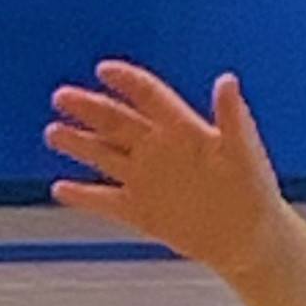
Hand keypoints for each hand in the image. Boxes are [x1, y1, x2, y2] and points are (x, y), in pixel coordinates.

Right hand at [47, 65, 287, 276]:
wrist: (249, 236)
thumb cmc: (253, 188)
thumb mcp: (245, 150)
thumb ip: (232, 116)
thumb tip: (227, 80)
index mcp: (182, 128)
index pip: (149, 96)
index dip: (128, 81)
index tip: (104, 70)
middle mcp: (158, 149)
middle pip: (117, 122)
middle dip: (89, 109)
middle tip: (61, 97)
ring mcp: (146, 180)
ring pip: (105, 156)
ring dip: (79, 144)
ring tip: (53, 133)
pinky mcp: (140, 211)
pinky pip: (106, 202)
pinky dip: (84, 196)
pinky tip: (60, 189)